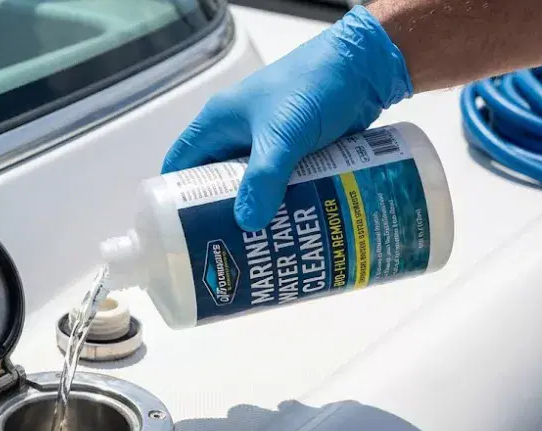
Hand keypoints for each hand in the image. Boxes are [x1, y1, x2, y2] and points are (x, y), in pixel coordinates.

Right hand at [161, 6, 413, 230]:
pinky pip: (280, 186)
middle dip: (219, 216)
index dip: (173, 200)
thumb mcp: (284, 134)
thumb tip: (246, 224)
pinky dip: (282, 206)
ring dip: (255, 214)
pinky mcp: (296, 153)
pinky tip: (288, 231)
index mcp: (219, 123)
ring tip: (257, 250)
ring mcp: (268, 144)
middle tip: (223, 252)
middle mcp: (237, 134)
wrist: (368, 67)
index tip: (178, 235)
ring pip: (251, 187)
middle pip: (215, 184)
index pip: (181, 165)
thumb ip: (264, 178)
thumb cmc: (315, 86)